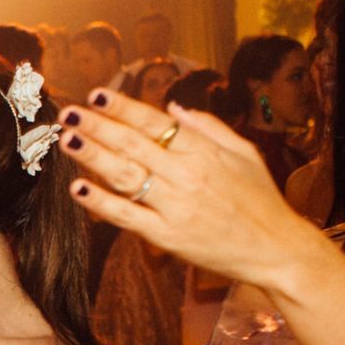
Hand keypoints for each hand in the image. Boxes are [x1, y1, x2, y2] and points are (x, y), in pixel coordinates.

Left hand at [58, 90, 331, 294]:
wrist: (276, 249)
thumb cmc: (261, 199)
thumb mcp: (244, 152)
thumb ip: (208, 127)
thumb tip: (173, 107)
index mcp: (204, 151)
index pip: (155, 123)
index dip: (124, 108)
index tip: (97, 95)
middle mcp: (187, 175)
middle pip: (133, 145)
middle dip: (98, 126)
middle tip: (69, 112)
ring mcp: (175, 206)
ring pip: (125, 176)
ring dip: (93, 157)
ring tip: (68, 140)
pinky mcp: (167, 236)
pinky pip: (127, 216)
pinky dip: (101, 203)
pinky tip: (78, 188)